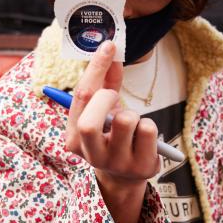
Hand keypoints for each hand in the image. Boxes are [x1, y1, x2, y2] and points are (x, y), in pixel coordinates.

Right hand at [63, 41, 160, 222]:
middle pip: (90, 122)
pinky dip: (149, 125)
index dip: (96, 68)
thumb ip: (106, 84)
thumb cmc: (113, 136)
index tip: (109, 45)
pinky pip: (148, 130)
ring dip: (132, 113)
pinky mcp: (141, 167)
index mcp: (73, 139)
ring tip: (131, 124)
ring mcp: (116, 163)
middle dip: (106, 99)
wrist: (126, 177)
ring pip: (126, 121)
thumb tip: (112, 53)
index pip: (81, 99)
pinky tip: (145, 137)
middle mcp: (91, 154)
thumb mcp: (104, 112)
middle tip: (114, 96)